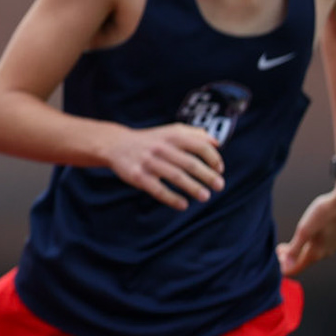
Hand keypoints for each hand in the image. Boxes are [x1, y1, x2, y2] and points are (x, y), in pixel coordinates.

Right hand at [105, 123, 224, 209]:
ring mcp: (149, 162)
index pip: (199, 146)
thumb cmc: (150, 140)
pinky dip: (171, 198)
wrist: (116, 144)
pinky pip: (157, 189)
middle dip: (207, 176)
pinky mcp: (138, 176)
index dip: (213, 158)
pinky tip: (183, 204)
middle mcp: (161, 147)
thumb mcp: (170, 131)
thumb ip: (194, 134)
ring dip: (193, 187)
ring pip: (175, 176)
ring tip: (205, 196)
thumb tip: (217, 142)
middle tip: (219, 186)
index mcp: (172, 136)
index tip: (219, 169)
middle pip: (190, 163)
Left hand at [278, 181, 335, 275]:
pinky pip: (316, 249)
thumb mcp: (305, 230)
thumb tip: (286, 267)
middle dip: (287, 259)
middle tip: (277, 248)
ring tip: (285, 244)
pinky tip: (302, 237)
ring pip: (308, 255)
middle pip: (301, 263)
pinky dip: (304, 247)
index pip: (294, 269)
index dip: (282, 266)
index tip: (274, 253)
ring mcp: (330, 247)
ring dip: (295, 252)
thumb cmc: (324, 213)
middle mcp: (324, 254)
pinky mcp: (333, 240)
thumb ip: (295, 248)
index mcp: (315, 253)